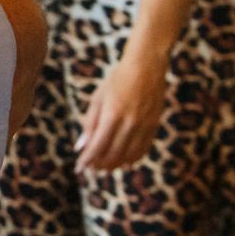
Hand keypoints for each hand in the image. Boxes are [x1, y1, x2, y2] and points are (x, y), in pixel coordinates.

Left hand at [75, 46, 168, 173]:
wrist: (146, 67)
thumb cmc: (117, 80)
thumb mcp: (98, 98)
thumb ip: (90, 123)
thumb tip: (81, 147)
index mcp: (112, 114)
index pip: (98, 146)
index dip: (88, 159)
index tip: (80, 167)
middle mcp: (130, 123)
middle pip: (113, 154)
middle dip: (100, 164)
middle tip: (91, 167)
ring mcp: (144, 126)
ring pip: (129, 156)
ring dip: (115, 164)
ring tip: (104, 166)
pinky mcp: (154, 126)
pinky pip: (142, 150)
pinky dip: (132, 159)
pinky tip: (124, 162)